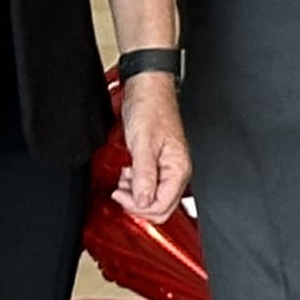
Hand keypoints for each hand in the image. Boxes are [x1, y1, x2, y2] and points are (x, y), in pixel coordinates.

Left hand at [113, 75, 191, 220]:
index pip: (163, 206)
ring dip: (135, 194)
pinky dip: (136, 185)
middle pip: (161, 208)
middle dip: (138, 204)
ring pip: (154, 198)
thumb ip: (144, 175)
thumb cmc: (150, 109)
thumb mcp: (143, 144)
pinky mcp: (158, 164)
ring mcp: (168, 169)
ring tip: (124, 179)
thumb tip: (143, 201)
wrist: (147, 91)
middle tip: (121, 191)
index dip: (139, 206)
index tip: (122, 194)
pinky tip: (128, 174)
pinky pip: (149, 186)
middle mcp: (177, 171)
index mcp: (179, 168)